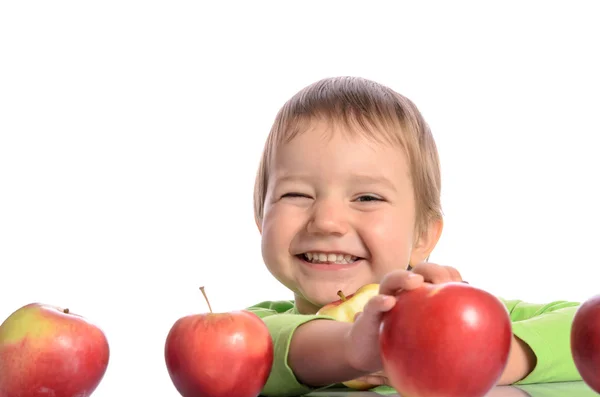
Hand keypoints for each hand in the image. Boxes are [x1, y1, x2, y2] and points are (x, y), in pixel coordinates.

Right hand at [342, 263, 463, 378]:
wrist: (368, 351)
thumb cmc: (402, 342)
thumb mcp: (426, 335)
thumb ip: (446, 329)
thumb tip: (481, 338)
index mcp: (419, 293)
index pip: (437, 274)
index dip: (450, 273)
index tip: (462, 283)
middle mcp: (402, 291)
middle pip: (418, 270)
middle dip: (433, 270)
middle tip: (444, 282)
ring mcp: (384, 299)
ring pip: (391, 279)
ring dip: (404, 277)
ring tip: (416, 281)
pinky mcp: (368, 314)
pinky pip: (372, 305)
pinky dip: (380, 301)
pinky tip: (389, 303)